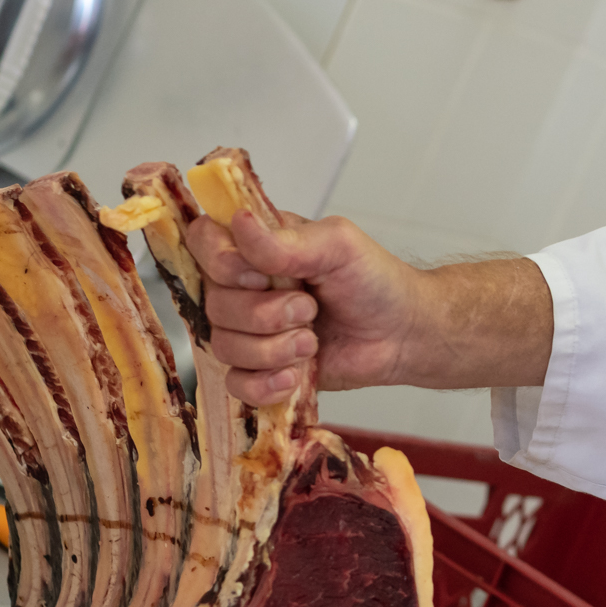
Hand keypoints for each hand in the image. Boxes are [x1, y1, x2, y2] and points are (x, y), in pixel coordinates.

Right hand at [186, 211, 553, 406]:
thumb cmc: (374, 280)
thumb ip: (285, 241)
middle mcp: (244, 287)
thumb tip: (239, 222)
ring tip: (312, 342)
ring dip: (273, 349)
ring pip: (223, 346)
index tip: (260, 274)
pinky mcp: (262, 370)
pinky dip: (266, 384)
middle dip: (265, 314)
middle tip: (309, 309)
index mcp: (254, 247)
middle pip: (213, 303)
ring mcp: (250, 331)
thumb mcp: (337, 246)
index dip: (221, 263)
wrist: (403, 334)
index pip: (202, 242)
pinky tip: (295, 376)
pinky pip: (236, 384)